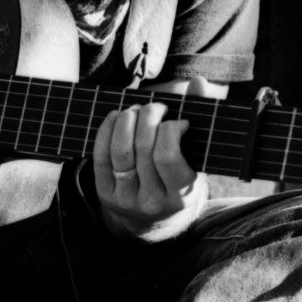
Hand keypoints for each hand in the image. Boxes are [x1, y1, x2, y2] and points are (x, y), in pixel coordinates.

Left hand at [92, 75, 218, 241]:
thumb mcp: (197, 158)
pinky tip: (116, 117)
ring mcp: (126, 200)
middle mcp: (152, 202)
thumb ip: (201, 119)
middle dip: (148, 117)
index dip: (170, 130)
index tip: (179, 122)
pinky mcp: (105, 195)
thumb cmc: (181, 178)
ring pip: (120, 152)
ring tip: (136, 110)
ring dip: (126, 121)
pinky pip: (100, 157)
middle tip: (156, 107)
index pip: (167, 156)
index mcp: (181, 195)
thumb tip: (198, 82)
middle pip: (143, 149)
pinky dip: (106, 130)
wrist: (156, 219)